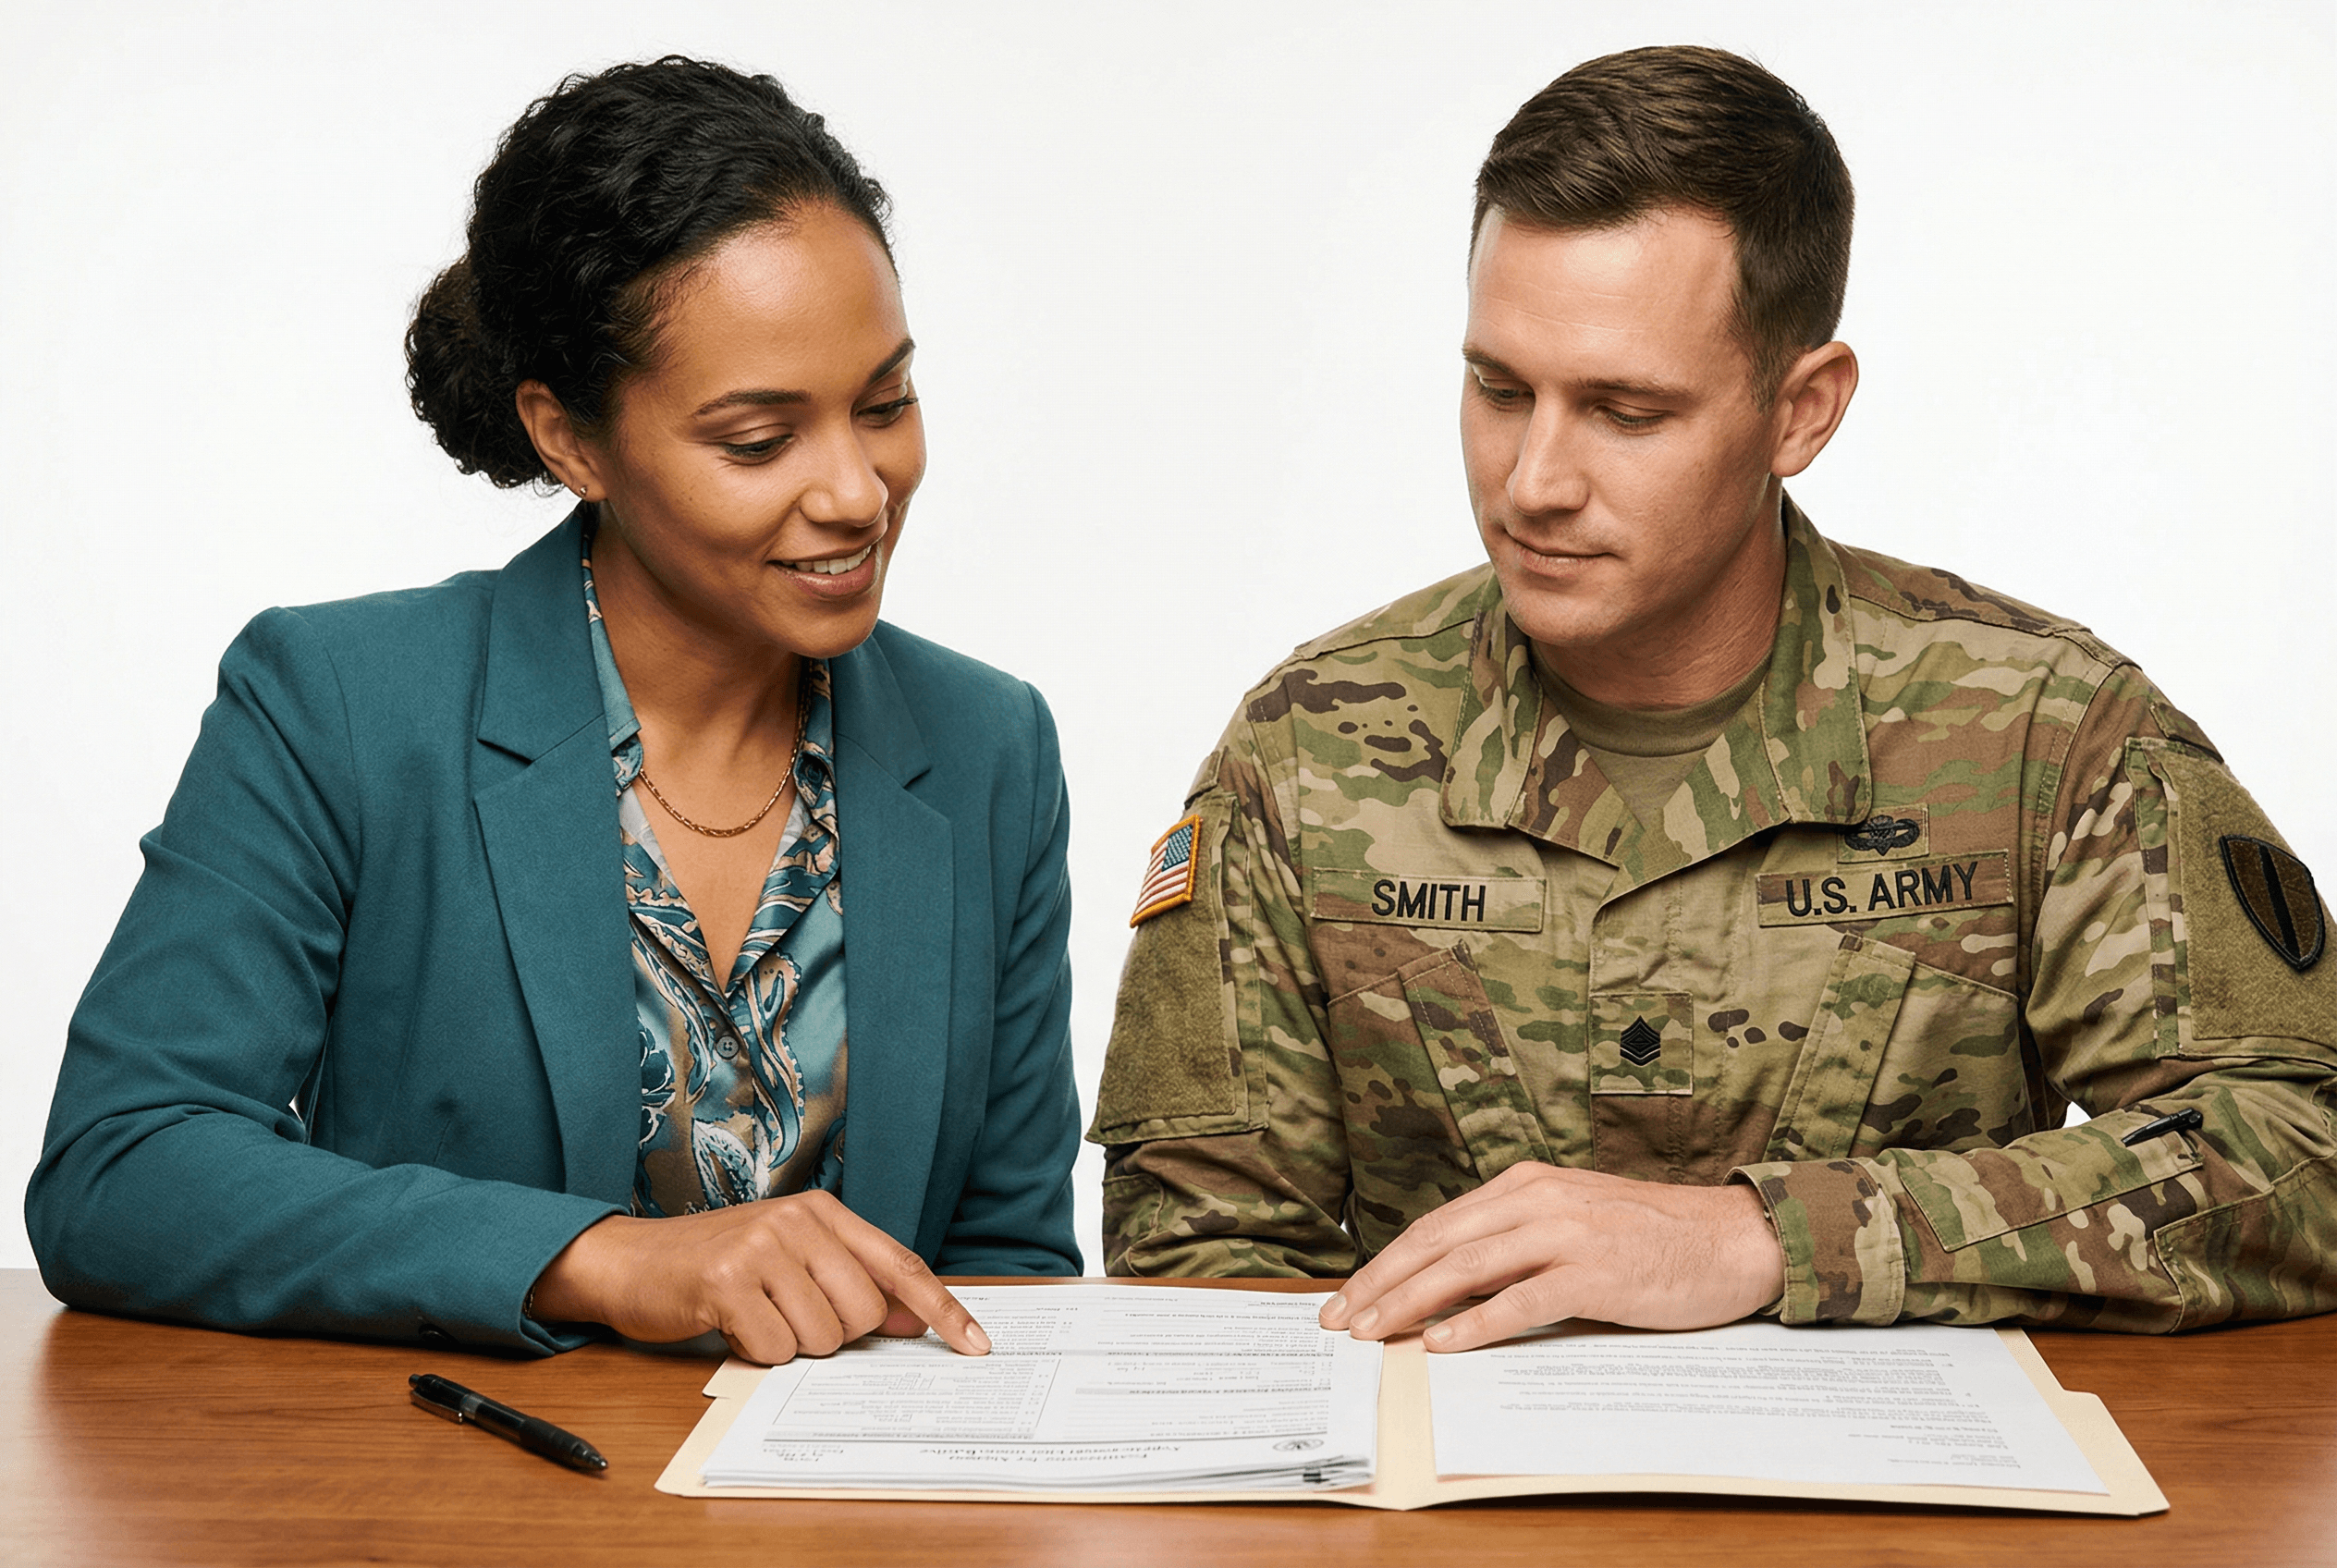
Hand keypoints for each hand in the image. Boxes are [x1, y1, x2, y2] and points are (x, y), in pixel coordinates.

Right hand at [528, 1190, 989, 1364]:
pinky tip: (730, 1325)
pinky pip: (774, 1348)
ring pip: (822, 1337)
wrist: (631, 1261)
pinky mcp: (726, 1283)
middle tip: (789, 1316)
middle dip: (833, 1335)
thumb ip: (852, 1281)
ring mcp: (761, 1248)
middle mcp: (796, 1221)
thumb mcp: (791, 1259)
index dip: (943, 1309)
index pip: (901, 1265)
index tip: (978, 1345)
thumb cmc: (719, 1268)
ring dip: (790, 1345)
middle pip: (864, 1313)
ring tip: (756, 1316)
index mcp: (822, 1212)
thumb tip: (915, 1320)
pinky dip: (755, 1352)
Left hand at [1317, 1163, 1783, 1351]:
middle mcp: (1537, 1200)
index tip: (1348, 1297)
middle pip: (1438, 1243)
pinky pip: (1522, 1300)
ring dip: (1412, 1302)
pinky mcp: (1595, 1273)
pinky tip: (1443, 1342)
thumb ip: (1514, 1244)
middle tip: (1341, 1321)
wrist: (1732, 1238)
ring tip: (1375, 1333)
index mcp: (1525, 1185)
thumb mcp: (1571, 1222)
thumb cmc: (1651, 1237)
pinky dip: (1477, 1322)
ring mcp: (1566, 1234)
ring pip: (1467, 1267)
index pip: (1437, 1226)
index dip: (1385, 1263)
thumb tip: (1449, 1286)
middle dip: (1380, 1283)